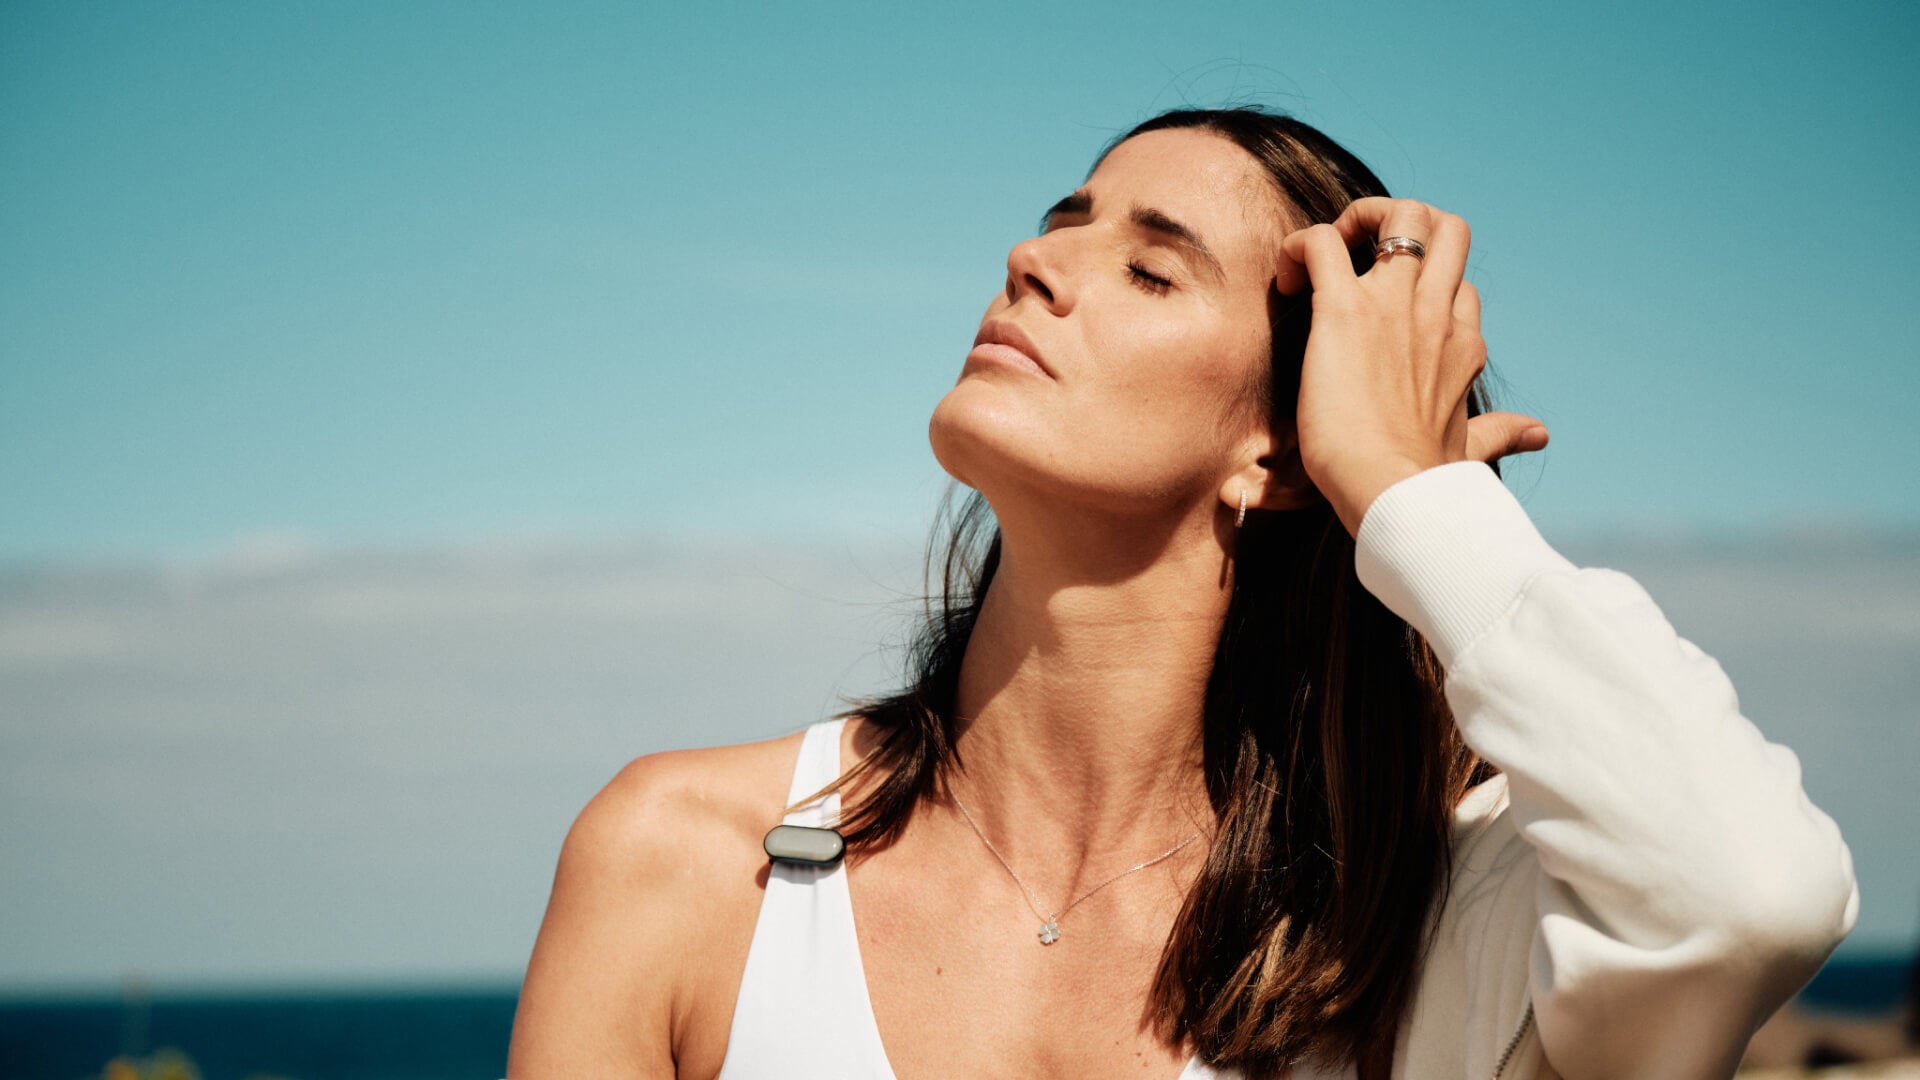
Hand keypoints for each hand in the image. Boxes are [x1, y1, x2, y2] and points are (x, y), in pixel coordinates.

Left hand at [1275, 198, 1547, 536]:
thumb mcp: (1471, 448)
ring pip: (1400, 212)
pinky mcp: (1344, 311)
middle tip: (1360, 257)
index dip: (1426, 285)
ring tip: (1323, 258)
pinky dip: (1299, 246)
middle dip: (1405, 224)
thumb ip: (1500, 433)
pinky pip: (1320, 243)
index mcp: (1463, 343)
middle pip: (1446, 227)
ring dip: (1359, 218)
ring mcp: (1394, 306)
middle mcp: (1436, 314)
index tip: (1386, 314)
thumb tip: (1539, 434)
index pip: (1459, 286)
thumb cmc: (1426, 481)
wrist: (1397, 495)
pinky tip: (1287, 279)